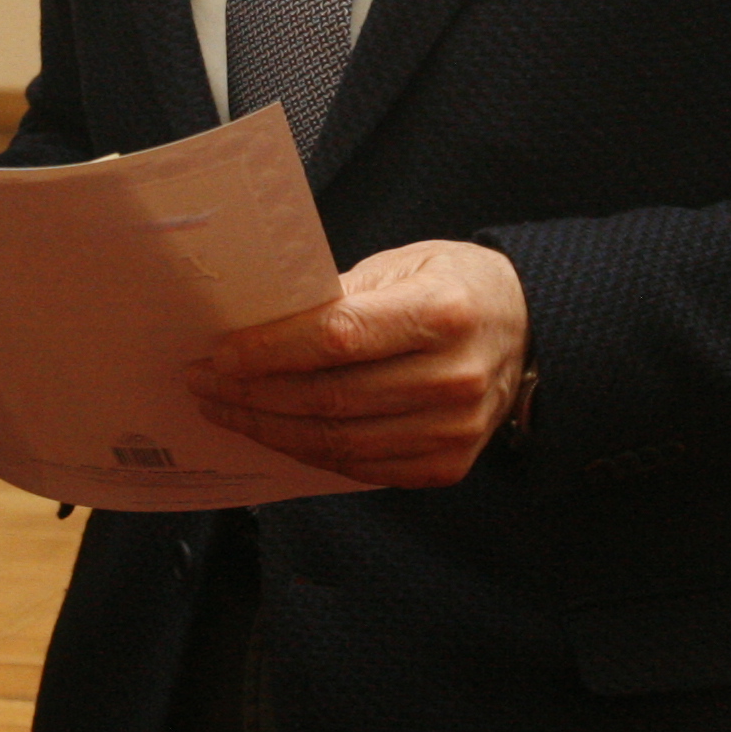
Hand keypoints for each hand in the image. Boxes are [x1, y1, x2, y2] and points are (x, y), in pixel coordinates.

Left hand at [187, 240, 529, 488]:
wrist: (527, 330)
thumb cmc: (454, 287)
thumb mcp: (404, 264)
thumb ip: (339, 296)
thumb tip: (259, 325)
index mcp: (443, 313)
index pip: (338, 339)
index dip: (271, 350)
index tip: (220, 353)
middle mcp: (453, 378)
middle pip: (330, 398)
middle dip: (253, 393)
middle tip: (203, 381)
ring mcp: (453, 431)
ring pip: (337, 442)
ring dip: (268, 428)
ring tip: (225, 408)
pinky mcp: (446, 465)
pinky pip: (359, 467)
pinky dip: (307, 452)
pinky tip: (273, 430)